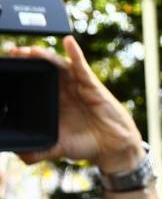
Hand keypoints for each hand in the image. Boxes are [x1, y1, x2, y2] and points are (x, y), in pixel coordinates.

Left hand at [7, 36, 143, 171]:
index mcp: (53, 101)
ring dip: (44, 55)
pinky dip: (75, 52)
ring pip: (58, 65)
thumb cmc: (88, 144)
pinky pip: (81, 65)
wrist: (113, 149)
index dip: (20, 73)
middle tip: (12, 54)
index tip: (5, 67)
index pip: (33, 81)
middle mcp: (63, 90)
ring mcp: (77, 85)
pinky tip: (68, 41)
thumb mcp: (57, 148)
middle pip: (42, 68)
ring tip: (29, 50)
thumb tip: (20, 157)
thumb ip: (39, 151)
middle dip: (27, 59)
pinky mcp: (91, 85)